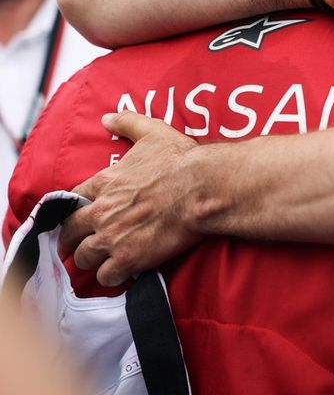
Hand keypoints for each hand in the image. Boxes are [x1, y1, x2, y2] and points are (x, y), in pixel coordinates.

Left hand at [58, 112, 203, 286]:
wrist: (202, 188)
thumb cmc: (180, 161)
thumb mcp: (153, 132)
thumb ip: (128, 123)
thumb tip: (108, 117)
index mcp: (104, 183)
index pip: (71, 200)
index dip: (72, 210)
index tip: (76, 217)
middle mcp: (101, 211)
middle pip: (69, 233)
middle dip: (70, 241)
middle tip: (75, 246)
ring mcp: (113, 237)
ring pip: (84, 258)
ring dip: (90, 260)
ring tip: (99, 262)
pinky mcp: (129, 257)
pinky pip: (106, 276)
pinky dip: (110, 276)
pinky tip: (119, 274)